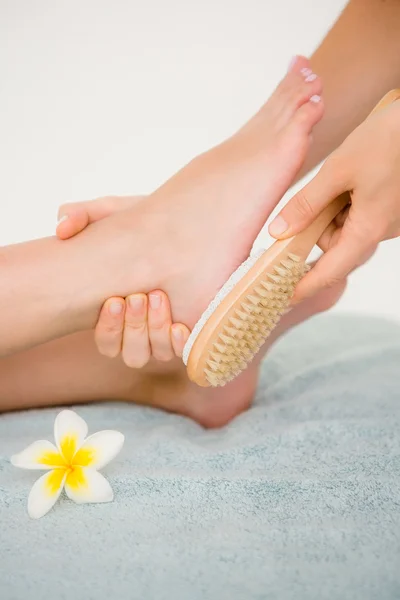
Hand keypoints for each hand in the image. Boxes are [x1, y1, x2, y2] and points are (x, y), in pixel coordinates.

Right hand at [56, 195, 189, 365]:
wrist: (192, 222)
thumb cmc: (149, 223)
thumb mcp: (116, 212)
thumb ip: (85, 214)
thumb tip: (61, 225)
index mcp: (119, 309)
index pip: (107, 340)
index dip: (108, 328)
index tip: (112, 301)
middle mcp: (143, 325)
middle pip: (130, 352)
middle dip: (132, 327)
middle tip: (137, 296)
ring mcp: (168, 328)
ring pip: (154, 354)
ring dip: (154, 332)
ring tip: (158, 297)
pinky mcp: (193, 326)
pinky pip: (184, 351)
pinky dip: (180, 342)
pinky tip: (180, 323)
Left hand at [269, 99, 399, 300]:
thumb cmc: (389, 138)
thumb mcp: (338, 170)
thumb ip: (306, 204)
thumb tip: (279, 232)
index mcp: (368, 230)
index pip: (330, 272)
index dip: (305, 287)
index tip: (284, 299)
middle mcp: (381, 231)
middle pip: (334, 244)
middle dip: (317, 225)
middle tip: (310, 198)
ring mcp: (388, 219)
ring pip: (345, 226)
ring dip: (332, 207)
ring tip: (340, 176)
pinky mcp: (391, 207)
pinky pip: (359, 213)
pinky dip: (346, 199)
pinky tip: (350, 176)